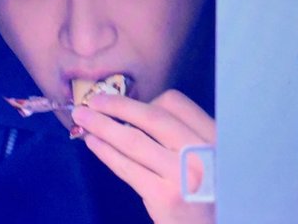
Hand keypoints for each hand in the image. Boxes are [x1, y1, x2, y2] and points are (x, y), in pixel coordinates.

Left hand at [71, 89, 215, 223]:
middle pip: (151, 116)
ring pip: (133, 140)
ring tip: (82, 116)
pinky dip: (105, 151)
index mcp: (215, 135)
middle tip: (92, 99)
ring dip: (102, 125)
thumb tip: (131, 110)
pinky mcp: (165, 198)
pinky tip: (93, 143)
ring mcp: (184, 176)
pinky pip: (126, 167)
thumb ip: (182, 132)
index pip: (175, 103)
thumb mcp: (208, 155)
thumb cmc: (206, 194)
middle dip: (117, 105)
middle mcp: (203, 152)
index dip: (146, 100)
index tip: (125, 104)